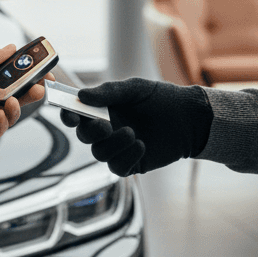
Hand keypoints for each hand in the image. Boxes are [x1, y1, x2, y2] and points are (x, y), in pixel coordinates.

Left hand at [0, 46, 50, 145]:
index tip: (43, 71)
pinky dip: (2, 123)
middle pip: (14, 95)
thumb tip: (11, 48)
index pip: (11, 74)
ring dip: (17, 108)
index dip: (28, 73)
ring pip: (7, 114)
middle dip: (29, 91)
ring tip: (15, 101)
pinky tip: (2, 114)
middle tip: (39, 88)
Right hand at [60, 78, 212, 175]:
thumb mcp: (135, 88)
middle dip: (91, 133)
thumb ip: (108, 91)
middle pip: (84, 137)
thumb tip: (82, 96)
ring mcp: (118, 149)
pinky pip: (117, 168)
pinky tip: (142, 145)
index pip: (77, 115)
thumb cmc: (161, 99)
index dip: (68, 116)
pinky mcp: (132, 164)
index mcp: (103, 110)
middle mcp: (107, 131)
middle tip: (106, 125)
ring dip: (113, 144)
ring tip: (133, 133)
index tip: (71, 114)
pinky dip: (126, 157)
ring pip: (100, 154)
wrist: (189, 118)